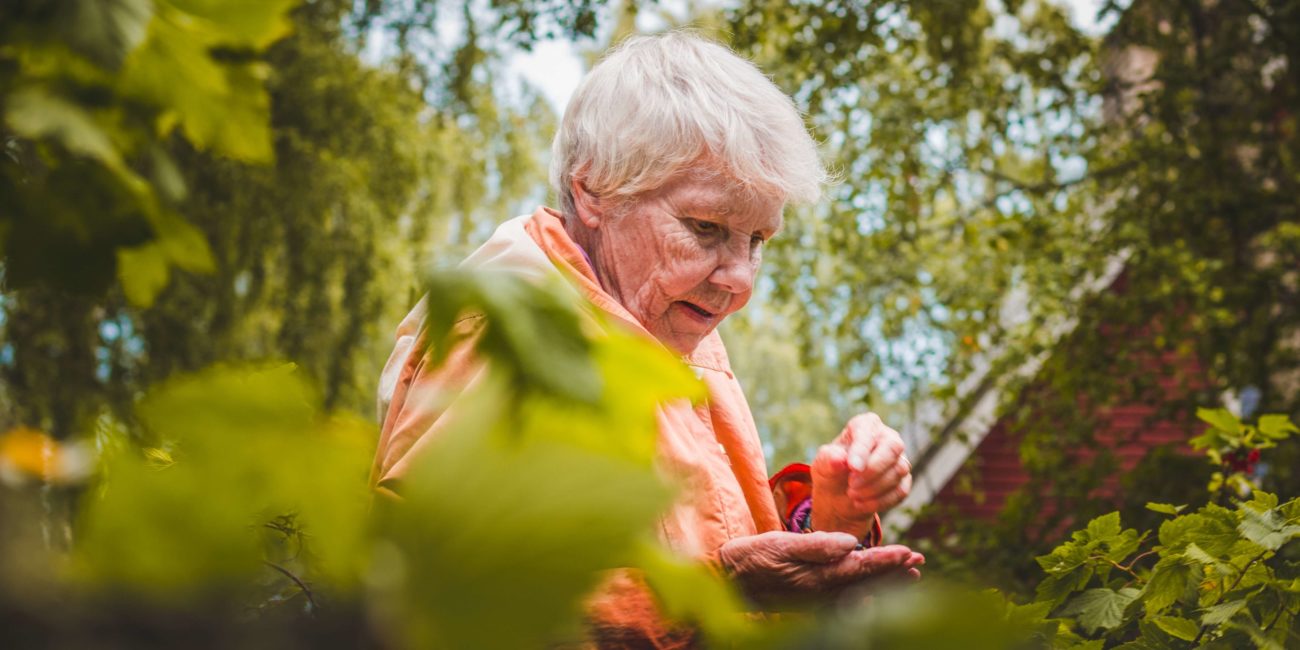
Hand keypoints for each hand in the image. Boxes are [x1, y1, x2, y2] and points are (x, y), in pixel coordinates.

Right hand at [716, 531, 922, 607]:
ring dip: (886, 583)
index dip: (888, 560)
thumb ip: (817, 545)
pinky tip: (874, 590)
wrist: (728, 582)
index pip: (861, 567)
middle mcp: (822, 594)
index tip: (909, 552)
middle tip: (918, 562)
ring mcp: (818, 602)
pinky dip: (867, 592)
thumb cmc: (753, 557)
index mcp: (818, 578)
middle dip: (894, 572)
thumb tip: (851, 543)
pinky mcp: (811, 603)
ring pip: (861, 593)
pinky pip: (848, 600)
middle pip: (868, 584)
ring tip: (908, 575)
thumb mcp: (781, 544)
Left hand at [811, 413, 911, 537]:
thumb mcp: (822, 465)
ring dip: (874, 488)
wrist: (839, 495)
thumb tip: (839, 460)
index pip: (869, 431)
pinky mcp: (904, 481)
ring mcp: (899, 459)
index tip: (852, 468)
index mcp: (866, 425)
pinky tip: (860, 504)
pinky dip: (880, 501)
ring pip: (898, 470)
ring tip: (852, 495)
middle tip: (851, 485)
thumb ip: (828, 459)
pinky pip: (900, 491)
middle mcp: (887, 438)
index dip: (862, 450)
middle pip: (893, 448)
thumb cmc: (831, 470)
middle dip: (873, 469)